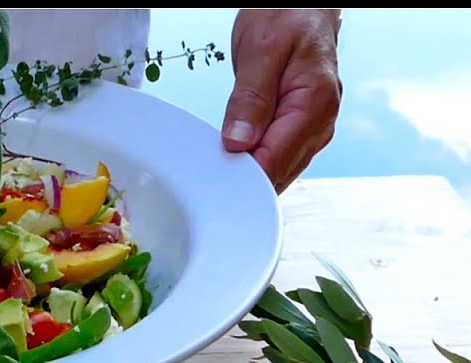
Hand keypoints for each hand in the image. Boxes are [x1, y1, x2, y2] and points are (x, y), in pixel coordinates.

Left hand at [221, 9, 341, 193]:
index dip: (242, 175)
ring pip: (277, 171)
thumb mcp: (262, 50)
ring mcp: (312, 129)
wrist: (303, 4)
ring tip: (219, 163)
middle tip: (208, 172)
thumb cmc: (288, 17)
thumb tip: (239, 142)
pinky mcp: (299, 130)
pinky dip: (255, 161)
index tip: (214, 177)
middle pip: (277, 174)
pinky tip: (235, 157)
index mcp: (315, 104)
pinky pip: (277, 158)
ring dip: (248, 172)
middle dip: (243, 178)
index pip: (276, 161)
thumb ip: (250, 99)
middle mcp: (320, 123)